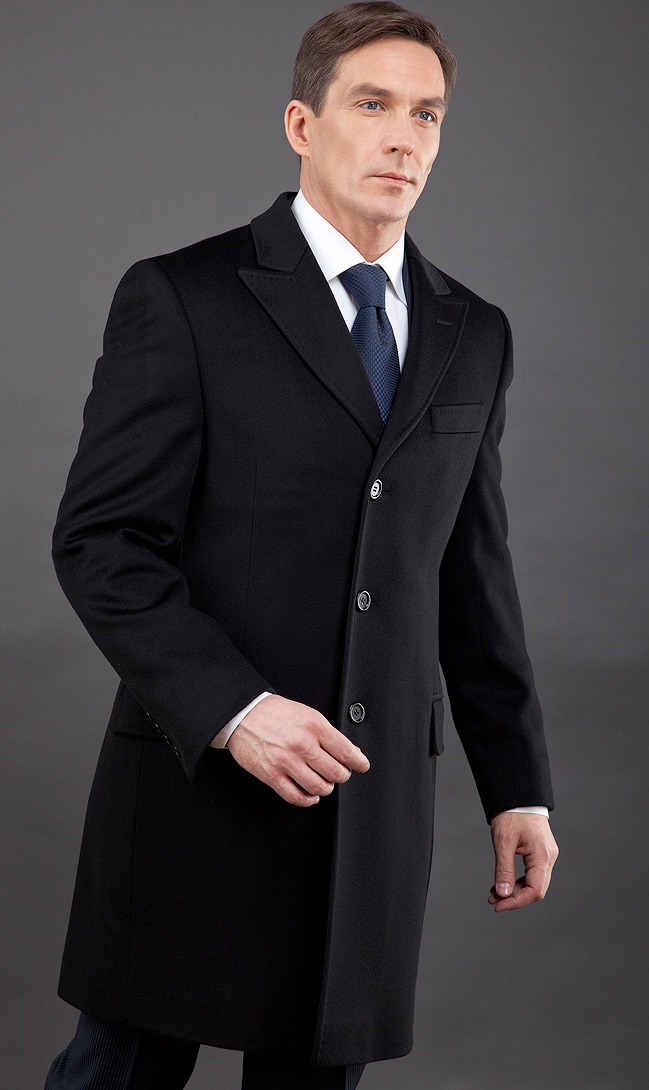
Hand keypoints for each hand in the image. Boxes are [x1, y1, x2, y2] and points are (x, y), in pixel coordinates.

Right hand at [222, 694, 369, 806]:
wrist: (244, 715)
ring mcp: (286, 761)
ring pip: (319, 787)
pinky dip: (308, 800)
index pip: (346, 751)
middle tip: (340, 773)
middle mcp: (302, 744)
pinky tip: (310, 795)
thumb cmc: (274, 713)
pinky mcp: (271, 775)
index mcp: (314, 726)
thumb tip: (349, 750)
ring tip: (324, 783)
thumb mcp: (307, 714)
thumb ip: (328, 733)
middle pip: (336, 772)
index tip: (362, 765)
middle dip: (342, 775)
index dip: (358, 762)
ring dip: (326, 788)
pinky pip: (296, 797)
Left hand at [488, 812, 557, 911]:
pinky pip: (531, 874)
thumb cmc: (511, 814)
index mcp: (542, 855)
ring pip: (533, 883)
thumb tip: (502, 894)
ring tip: (493, 893)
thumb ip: (503, 869)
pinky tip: (502, 884)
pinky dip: (517, 881)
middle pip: (535, 889)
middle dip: (514, 898)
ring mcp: (546, 856)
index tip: (498, 906)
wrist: (518, 796)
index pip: (534, 890)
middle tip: (492, 900)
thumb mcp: (503, 842)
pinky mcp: (540, 853)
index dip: (516, 902)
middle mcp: (548, 858)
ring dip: (514, 891)